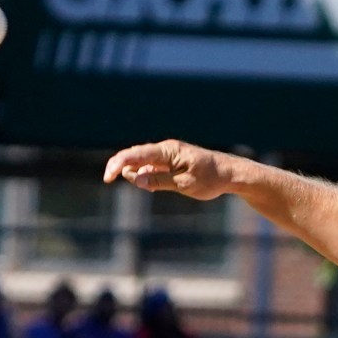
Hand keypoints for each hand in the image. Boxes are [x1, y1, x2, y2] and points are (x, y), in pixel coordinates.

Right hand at [103, 140, 234, 200]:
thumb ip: (159, 181)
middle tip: (108, 179)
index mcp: (168, 151)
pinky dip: (145, 175)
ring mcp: (167, 155)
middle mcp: (165, 149)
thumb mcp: (184, 184)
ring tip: (150, 187)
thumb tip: (135, 179)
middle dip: (120, 166)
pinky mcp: (170, 162)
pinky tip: (150, 186)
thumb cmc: (210, 179)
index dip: (118, 164)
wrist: (229, 174)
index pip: (136, 155)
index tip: (108, 177)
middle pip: (134, 155)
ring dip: (135, 173)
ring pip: (141, 161)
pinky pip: (151, 166)